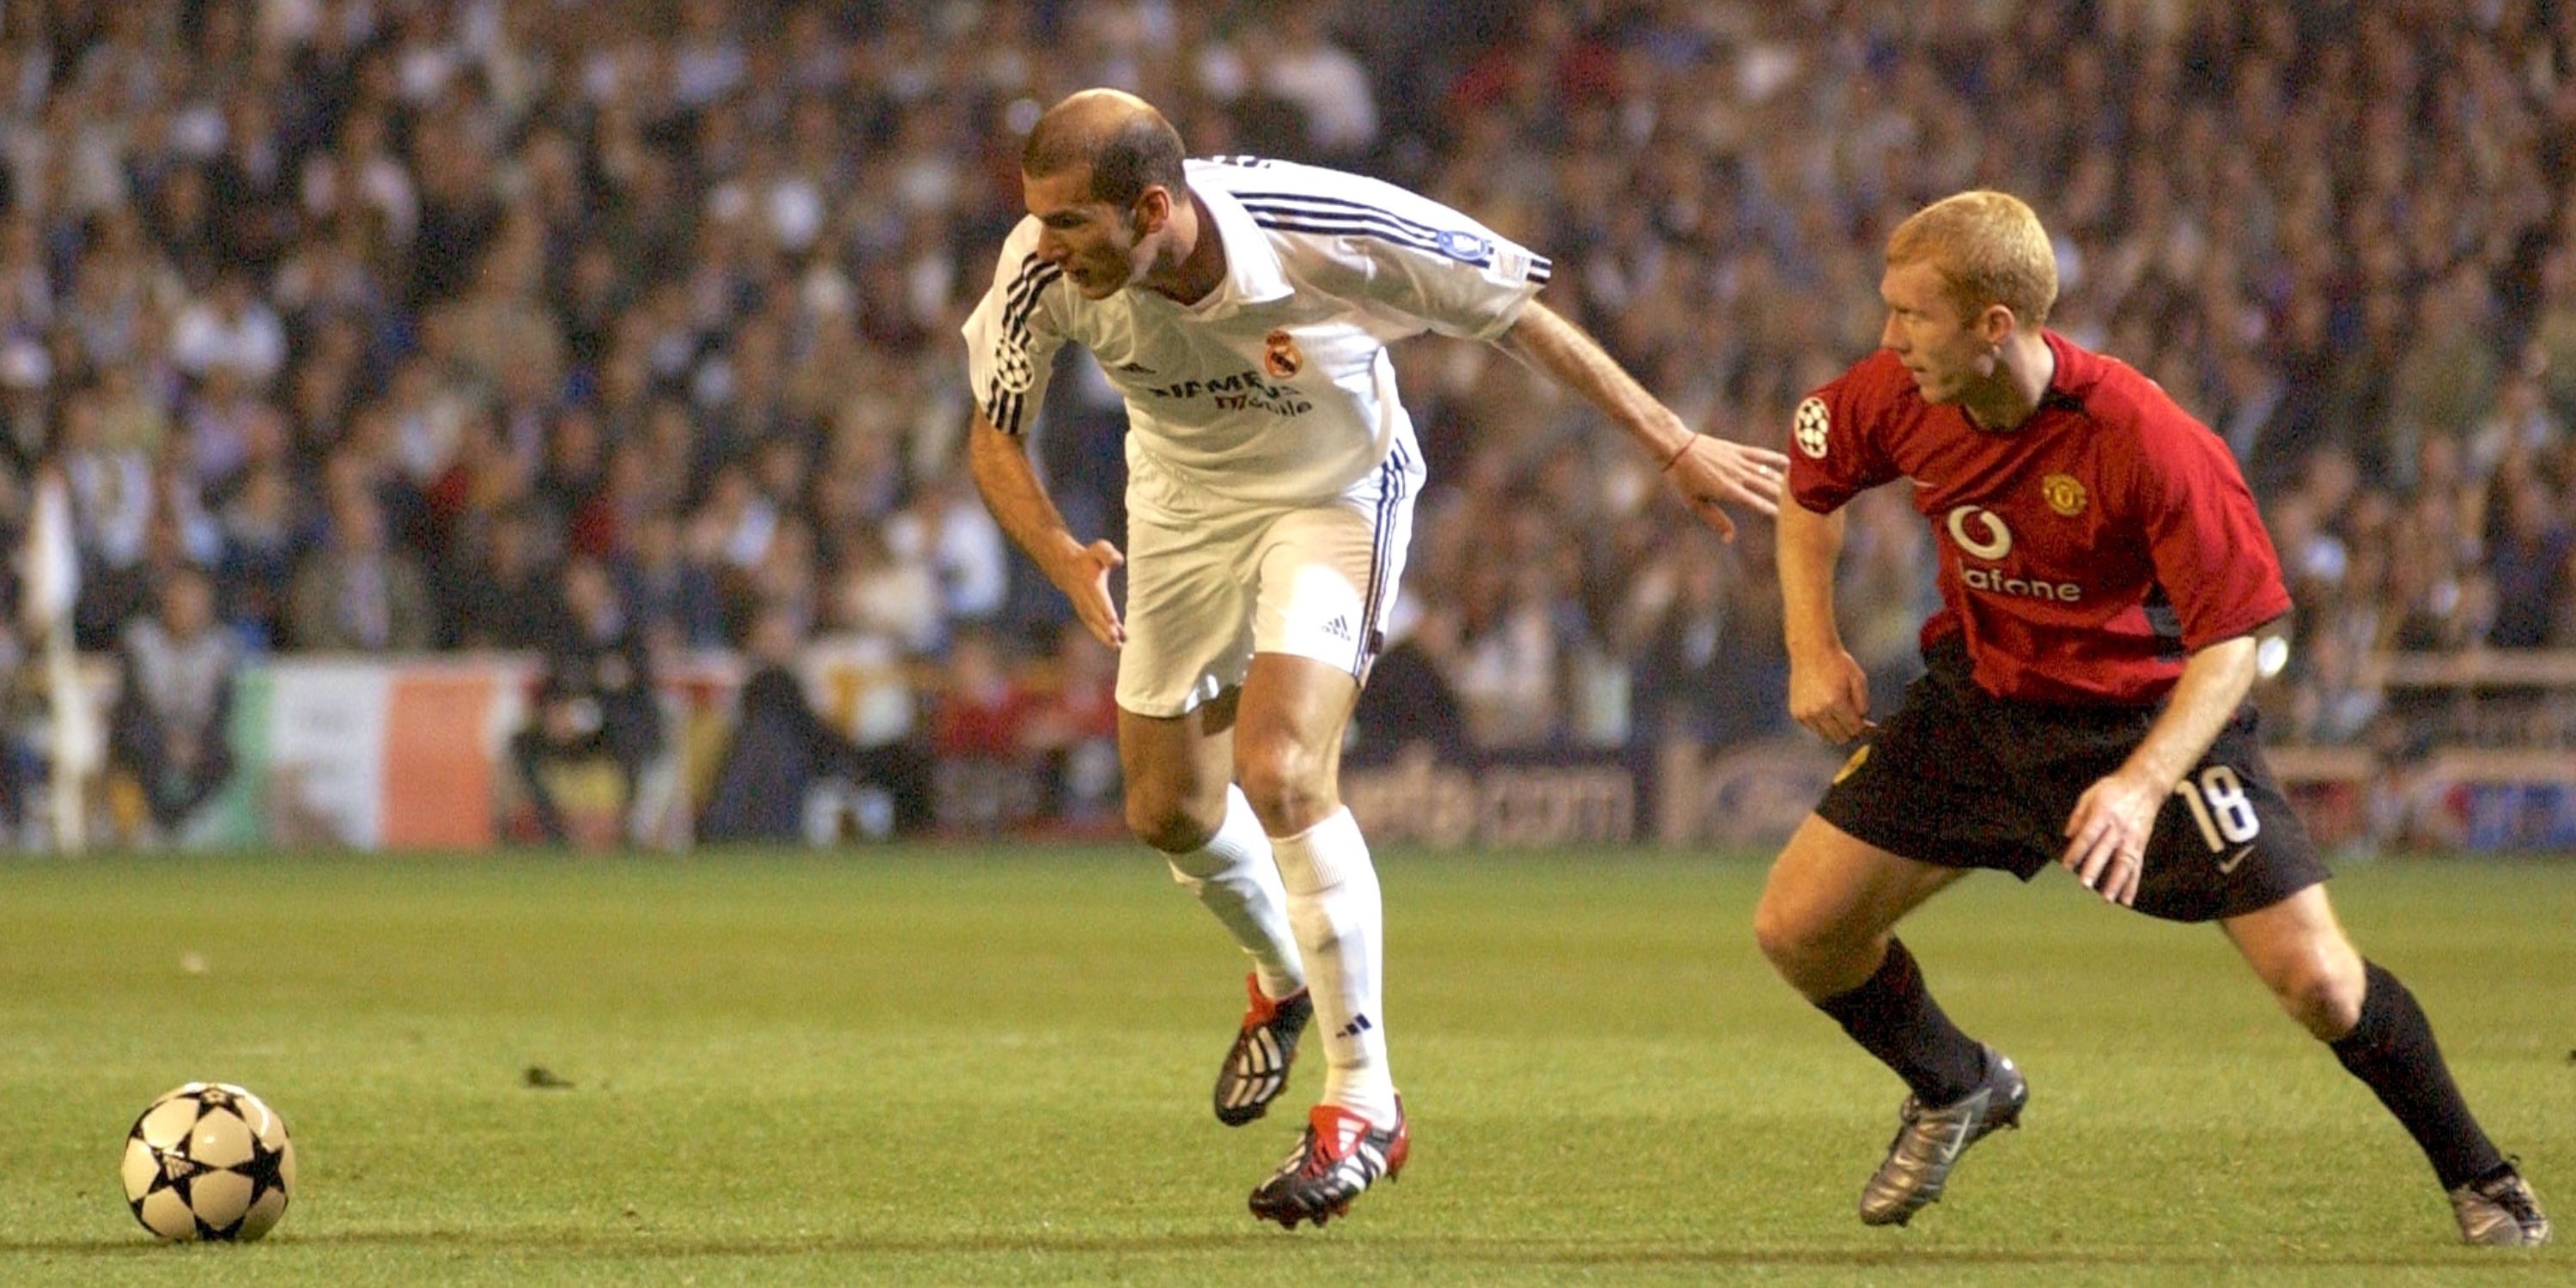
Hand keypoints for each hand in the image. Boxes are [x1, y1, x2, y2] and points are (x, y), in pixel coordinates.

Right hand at [1047, 537, 1126, 648]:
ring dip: (1105, 636)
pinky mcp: (1085, 613)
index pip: (1098, 597)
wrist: (1067, 567)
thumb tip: (1118, 560)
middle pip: (1096, 615)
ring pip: (1094, 625)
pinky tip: (1117, 644)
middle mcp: (1085, 598)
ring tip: (1118, 646)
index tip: (1112, 620)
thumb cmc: (1089, 558)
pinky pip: (1094, 627)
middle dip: (1105, 628)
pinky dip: (1103, 636)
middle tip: (1116, 640)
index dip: (1105, 609)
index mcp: (1091, 583)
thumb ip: (1108, 554)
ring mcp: (1083, 607)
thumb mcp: (1099, 549)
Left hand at [1663, 434, 1788, 541]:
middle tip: (1797, 506)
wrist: (1677, 449)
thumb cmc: (1684, 480)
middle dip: (1782, 497)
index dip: (1771, 510)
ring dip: (1781, 481)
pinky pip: (1760, 454)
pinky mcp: (1737, 450)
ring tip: (1795, 489)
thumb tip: (1730, 539)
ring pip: (1767, 472)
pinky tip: (1787, 462)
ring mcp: (1738, 462)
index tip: (1784, 519)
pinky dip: (1774, 458)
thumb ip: (1716, 521)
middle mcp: (1737, 476)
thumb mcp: (1696, 505)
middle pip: (1767, 487)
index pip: (1757, 503)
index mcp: (1728, 491)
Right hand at [1787, 646, 1871, 744]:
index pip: (1854, 729)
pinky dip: (1822, 724)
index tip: (1866, 723)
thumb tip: (1863, 722)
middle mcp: (1818, 711)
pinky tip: (1825, 708)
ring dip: (1835, 729)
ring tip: (1838, 713)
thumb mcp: (1858, 678)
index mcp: (1835, 702)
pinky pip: (1814, 729)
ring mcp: (1805, 714)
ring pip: (1826, 736)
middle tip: (1852, 718)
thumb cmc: (1836, 663)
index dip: (1863, 727)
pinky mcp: (1797, 714)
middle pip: (1840, 737)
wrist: (1811, 652)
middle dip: (1850, 730)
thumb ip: (1863, 703)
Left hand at [2060, 770, 2161, 905]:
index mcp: (2103, 814)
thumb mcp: (2091, 794)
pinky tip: (2126, 899)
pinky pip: (2137, 867)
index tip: (2067, 865)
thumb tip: (2068, 834)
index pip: (2088, 836)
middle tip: (2084, 884)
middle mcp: (2119, 828)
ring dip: (2116, 882)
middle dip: (2095, 868)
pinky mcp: (2141, 845)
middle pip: (2106, 851)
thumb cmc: (2115, 790)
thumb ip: (2078, 815)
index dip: (2077, 851)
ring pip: (2124, 863)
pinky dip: (2132, 885)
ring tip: (2107, 898)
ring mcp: (2132, 838)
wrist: (2145, 786)